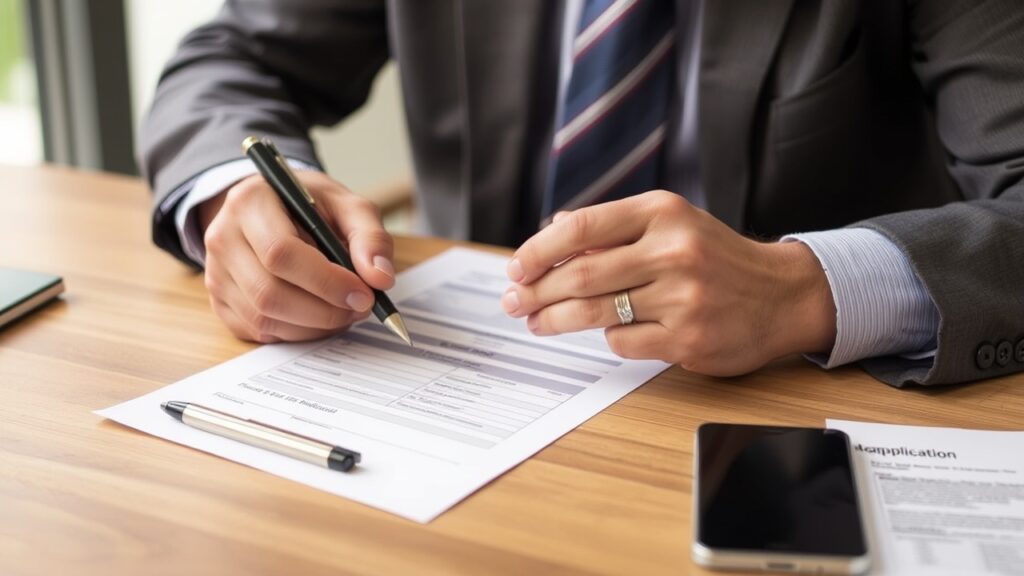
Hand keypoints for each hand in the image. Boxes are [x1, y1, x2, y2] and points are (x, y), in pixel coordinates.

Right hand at [199, 171, 394, 342]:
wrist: (275, 208)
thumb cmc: (312, 206)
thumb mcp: (347, 205)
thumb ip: (370, 237)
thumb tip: (380, 278)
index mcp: (250, 202)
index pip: (281, 253)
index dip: (326, 281)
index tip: (364, 294)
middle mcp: (222, 238)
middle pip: (268, 292)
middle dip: (324, 310)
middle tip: (361, 307)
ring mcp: (215, 273)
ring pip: (263, 318)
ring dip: (314, 325)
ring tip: (345, 311)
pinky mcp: (220, 302)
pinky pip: (259, 332)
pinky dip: (298, 332)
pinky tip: (319, 316)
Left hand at [502, 191, 836, 375]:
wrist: (782, 295)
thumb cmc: (715, 258)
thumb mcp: (671, 224)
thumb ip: (615, 227)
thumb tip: (553, 230)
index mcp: (663, 212)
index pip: (582, 227)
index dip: (538, 250)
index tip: (516, 267)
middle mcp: (674, 250)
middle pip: (580, 274)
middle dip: (535, 291)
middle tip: (513, 301)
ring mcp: (683, 297)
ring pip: (594, 312)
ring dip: (554, 320)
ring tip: (535, 322)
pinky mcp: (688, 339)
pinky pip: (623, 342)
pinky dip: (608, 337)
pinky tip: (610, 331)